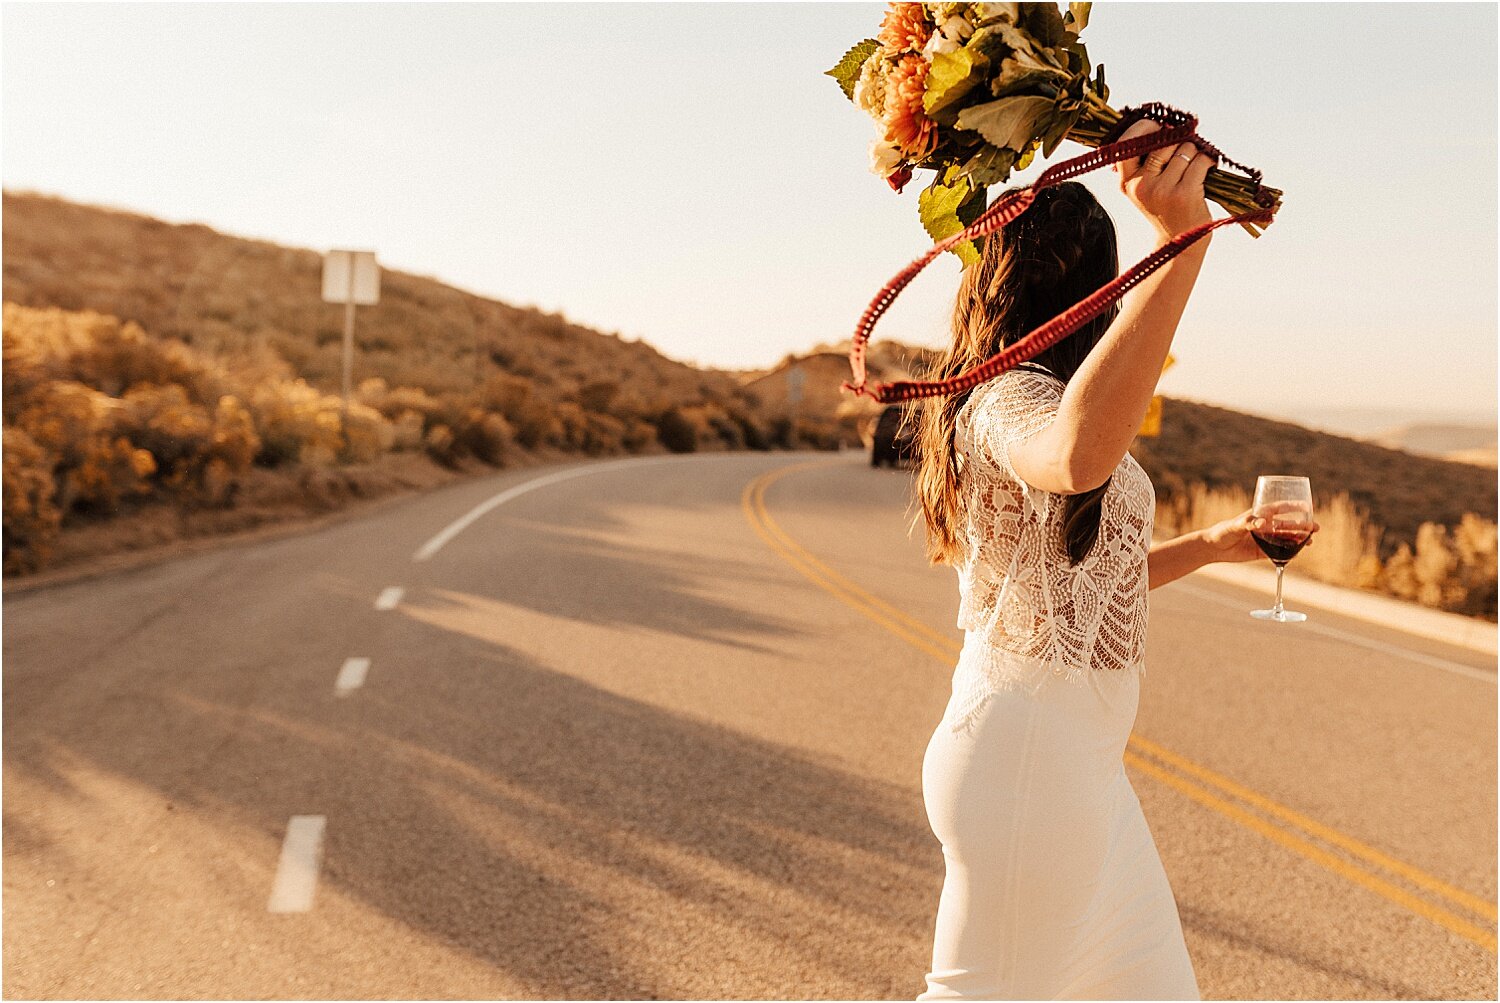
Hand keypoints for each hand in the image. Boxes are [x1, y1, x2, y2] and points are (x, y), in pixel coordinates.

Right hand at [1112, 119, 1216, 240]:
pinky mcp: (1185, 194)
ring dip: (1194, 152)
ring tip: (1193, 168)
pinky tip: (1207, 169)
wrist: (1178, 243)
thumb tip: (1164, 124)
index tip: (1158, 127)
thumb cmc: (1165, 208)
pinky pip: (1200, 160)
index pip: (1126, 143)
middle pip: (1163, 141)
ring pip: (1185, 148)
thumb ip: (1144, 161)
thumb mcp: (1144, 188)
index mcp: (1126, 182)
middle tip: (1182, 153)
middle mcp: (1141, 186)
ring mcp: (1162, 190)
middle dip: (1177, 141)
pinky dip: (1208, 161)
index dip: (1144, 128)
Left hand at [1200, 506, 1320, 563]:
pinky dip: (1290, 552)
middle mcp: (1266, 526)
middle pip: (1288, 525)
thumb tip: (1262, 523)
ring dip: (1299, 538)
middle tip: (1316, 527)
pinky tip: (1298, 553)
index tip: (1308, 507)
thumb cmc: (1223, 531)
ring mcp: (1266, 539)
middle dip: (1302, 526)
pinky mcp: (1263, 552)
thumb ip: (1247, 523)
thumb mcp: (1234, 526)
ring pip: (1287, 538)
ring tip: (1311, 540)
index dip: (1294, 507)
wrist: (1214, 548)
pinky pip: (1279, 552)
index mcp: (1260, 515)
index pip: (1281, 508)